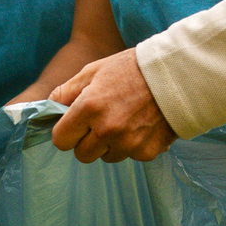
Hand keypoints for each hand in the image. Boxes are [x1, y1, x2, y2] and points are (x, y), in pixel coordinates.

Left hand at [49, 50, 175, 163]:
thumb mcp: (94, 70)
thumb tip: (49, 107)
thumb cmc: (131, 68)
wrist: (176, 74)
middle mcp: (107, 130)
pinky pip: (130, 157)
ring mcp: (128, 144)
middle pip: (82, 155)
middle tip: (101, 122)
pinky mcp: (147, 153)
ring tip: (125, 120)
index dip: (66, 133)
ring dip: (110, 145)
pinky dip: (133, 146)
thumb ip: (67, 91)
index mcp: (89, 107)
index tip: (74, 126)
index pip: (61, 140)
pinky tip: (141, 125)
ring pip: (106, 157)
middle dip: (87, 141)